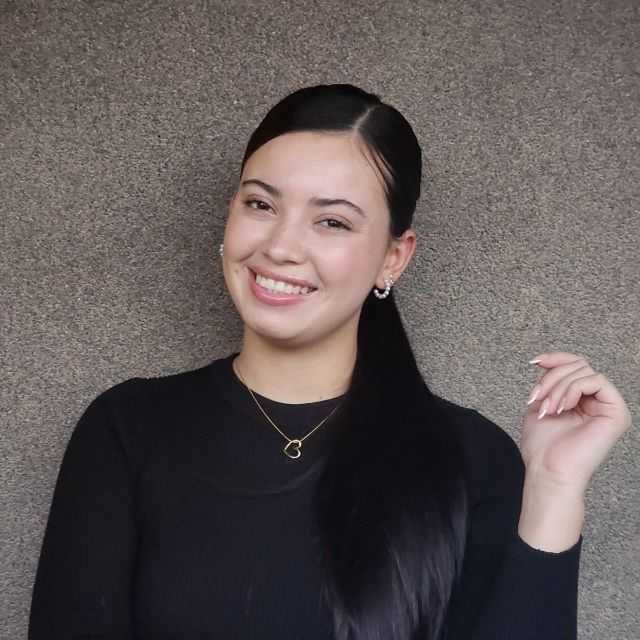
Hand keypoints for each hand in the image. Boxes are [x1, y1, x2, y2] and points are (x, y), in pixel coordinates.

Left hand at [521, 350, 631, 493]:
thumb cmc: (542, 447)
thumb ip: (548, 383)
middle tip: (539, 400)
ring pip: (584, 371)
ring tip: (549, 409)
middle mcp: (597, 402)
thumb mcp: (540, 403)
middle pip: (577, 365)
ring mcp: (608, 407)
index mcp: (581, 400)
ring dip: (558, 387)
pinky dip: (573, 389)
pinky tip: (563, 407)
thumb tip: (546, 361)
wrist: (548, 470)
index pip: (575, 365)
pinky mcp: (617, 413)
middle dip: (552, 379)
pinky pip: (596, 381)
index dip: (556, 358)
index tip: (536, 361)